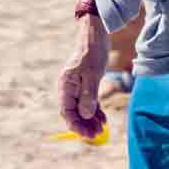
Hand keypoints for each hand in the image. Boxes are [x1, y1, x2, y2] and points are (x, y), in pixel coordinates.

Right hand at [57, 0, 109, 137]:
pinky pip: (88, 101)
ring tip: (102, 129)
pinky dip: (94, 110)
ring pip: (81, 108)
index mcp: (65, 85)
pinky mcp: (85, 82)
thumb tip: (86, 115)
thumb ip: (88, 95)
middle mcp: (68, 86)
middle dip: (84, 124)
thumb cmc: (93, 51)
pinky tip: (103, 118)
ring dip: (90, 119)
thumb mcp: (92, 74)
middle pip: (73, 111)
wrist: (96, 33)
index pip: (67, 111)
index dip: (76, 124)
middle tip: (97, 135)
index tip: (87, 134)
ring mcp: (76, 85)